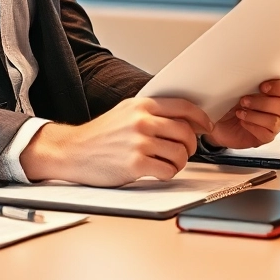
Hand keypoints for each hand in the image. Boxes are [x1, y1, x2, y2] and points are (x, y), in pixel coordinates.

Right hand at [19, 97, 213, 186]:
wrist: (73, 151)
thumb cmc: (100, 135)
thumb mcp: (125, 112)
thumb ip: (151, 112)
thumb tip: (183, 118)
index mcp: (141, 106)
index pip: (183, 107)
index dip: (200, 118)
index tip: (206, 126)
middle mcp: (142, 121)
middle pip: (186, 132)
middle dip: (191, 145)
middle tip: (185, 150)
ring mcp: (139, 143)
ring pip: (180, 153)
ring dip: (179, 162)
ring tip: (168, 162)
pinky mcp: (135, 164)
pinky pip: (168, 171)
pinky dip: (168, 173)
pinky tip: (158, 170)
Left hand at [202, 78, 279, 149]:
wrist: (218, 122)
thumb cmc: (229, 103)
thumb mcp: (233, 89)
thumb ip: (242, 83)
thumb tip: (238, 79)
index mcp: (275, 92)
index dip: (278, 87)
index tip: (261, 87)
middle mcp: (279, 108)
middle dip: (262, 103)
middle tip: (244, 101)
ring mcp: (274, 123)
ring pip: (275, 121)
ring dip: (255, 115)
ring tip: (240, 112)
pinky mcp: (266, 136)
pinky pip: (267, 133)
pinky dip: (252, 126)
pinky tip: (242, 122)